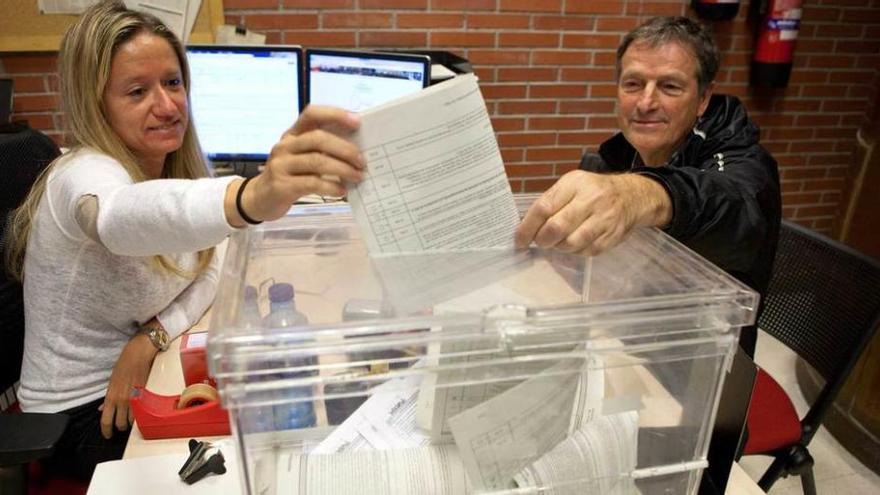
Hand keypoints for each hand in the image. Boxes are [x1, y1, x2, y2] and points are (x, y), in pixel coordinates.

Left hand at [99, 330, 157, 438]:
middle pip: (120, 424)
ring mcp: (134, 399)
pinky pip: (142, 412)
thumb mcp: (111, 382)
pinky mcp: (146, 396)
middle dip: (121, 427)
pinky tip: (139, 412)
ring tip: (131, 418)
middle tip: (121, 425)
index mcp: (111, 397)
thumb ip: (108, 399)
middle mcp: (122, 400)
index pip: (106, 421)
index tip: (107, 435)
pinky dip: (139, 414)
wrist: (138, 354)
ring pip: (132, 421)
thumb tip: (102, 409)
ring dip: (131, 422)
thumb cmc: (124, 365)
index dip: (106, 431)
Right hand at [229, 105, 364, 224]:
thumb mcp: (300, 157)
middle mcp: (285, 145)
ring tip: (357, 176)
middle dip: (345, 149)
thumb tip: (358, 150)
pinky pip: (311, 183)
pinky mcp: (282, 185)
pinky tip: (342, 191)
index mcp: (292, 134)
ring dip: (342, 169)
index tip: (357, 121)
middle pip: (318, 139)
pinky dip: (331, 187)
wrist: (259, 198)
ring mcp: (281, 165)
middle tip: (362, 161)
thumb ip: (322, 150)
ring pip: (317, 161)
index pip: (312, 114)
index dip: (335, 114)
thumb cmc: (289, 175)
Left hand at [514, 170, 671, 255]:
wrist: (631, 196)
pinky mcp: (612, 236)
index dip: (527, 227)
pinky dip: (574, 251)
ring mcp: (604, 219)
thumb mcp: (571, 185)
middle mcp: (591, 200)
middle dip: (542, 240)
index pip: (544, 207)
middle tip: (540, 241)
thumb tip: (525, 226)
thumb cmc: (592, 191)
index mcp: (575, 184)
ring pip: (570, 243)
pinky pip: (585, 252)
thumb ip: (550, 202)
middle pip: (557, 228)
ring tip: (558, 241)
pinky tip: (575, 242)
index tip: (519, 239)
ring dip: (558, 247)